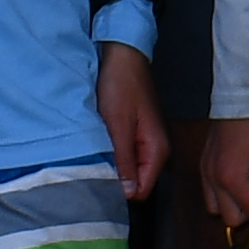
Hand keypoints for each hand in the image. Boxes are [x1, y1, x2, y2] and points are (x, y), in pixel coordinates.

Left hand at [95, 43, 164, 201]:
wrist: (122, 55)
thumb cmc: (121, 85)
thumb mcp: (118, 125)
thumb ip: (124, 160)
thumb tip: (126, 193)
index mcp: (157, 150)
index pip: (141, 191)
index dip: (120, 191)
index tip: (97, 182)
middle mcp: (155, 149)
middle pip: (135, 182)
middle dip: (114, 179)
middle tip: (90, 168)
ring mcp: (145, 141)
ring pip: (127, 169)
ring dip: (111, 164)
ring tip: (92, 153)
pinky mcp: (135, 133)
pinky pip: (123, 155)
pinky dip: (110, 152)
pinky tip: (97, 143)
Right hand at [199, 110, 248, 236]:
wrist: (243, 88)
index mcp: (231, 177)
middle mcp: (213, 178)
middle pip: (229, 218)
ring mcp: (205, 169)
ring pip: (215, 207)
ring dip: (233, 203)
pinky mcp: (204, 161)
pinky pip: (209, 190)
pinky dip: (223, 191)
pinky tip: (240, 174)